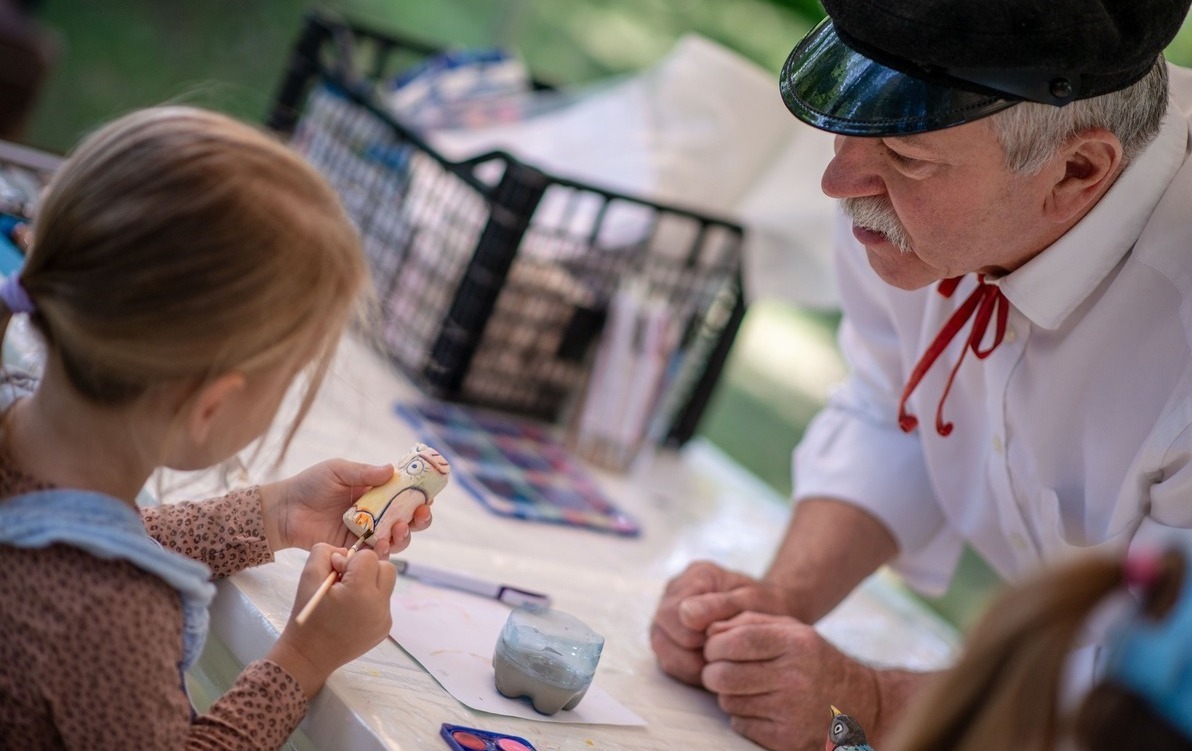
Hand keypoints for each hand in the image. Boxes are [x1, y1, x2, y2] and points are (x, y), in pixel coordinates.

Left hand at [260, 459, 433, 556]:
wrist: (285, 511)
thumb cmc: (310, 485)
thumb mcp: (338, 471)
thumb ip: (364, 473)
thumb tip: (392, 470)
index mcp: (375, 492)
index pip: (405, 494)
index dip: (420, 496)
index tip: (428, 496)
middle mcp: (376, 513)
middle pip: (407, 518)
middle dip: (419, 518)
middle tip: (420, 515)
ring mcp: (366, 532)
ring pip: (396, 538)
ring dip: (404, 535)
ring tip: (399, 530)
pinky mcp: (355, 550)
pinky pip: (375, 553)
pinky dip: (383, 551)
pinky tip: (380, 545)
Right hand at [268, 542, 397, 697]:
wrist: (308, 656)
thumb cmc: (307, 616)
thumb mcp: (308, 576)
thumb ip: (325, 552)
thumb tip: (344, 552)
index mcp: (361, 592)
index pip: (369, 557)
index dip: (350, 561)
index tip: (335, 574)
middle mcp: (379, 605)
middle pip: (386, 568)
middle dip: (367, 569)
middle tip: (346, 580)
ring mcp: (384, 619)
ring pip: (386, 586)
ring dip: (370, 584)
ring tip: (347, 597)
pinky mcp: (384, 629)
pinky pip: (383, 604)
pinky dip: (370, 601)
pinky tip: (351, 613)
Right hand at [650, 561, 793, 685]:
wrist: (771, 616)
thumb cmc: (764, 606)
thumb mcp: (752, 601)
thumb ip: (720, 605)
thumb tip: (686, 614)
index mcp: (696, 576)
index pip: (672, 612)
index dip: (693, 635)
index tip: (720, 640)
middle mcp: (674, 593)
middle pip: (661, 633)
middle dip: (691, 651)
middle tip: (721, 653)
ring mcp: (669, 617)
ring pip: (662, 650)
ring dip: (689, 664)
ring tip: (718, 661)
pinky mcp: (670, 638)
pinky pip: (669, 662)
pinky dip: (690, 670)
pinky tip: (712, 666)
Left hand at [702, 612, 877, 750]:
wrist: (861, 703)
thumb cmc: (814, 661)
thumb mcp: (791, 630)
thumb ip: (749, 622)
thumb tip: (708, 632)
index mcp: (796, 644)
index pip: (736, 641)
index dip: (714, 645)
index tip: (714, 648)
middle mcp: (795, 678)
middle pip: (724, 675)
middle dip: (712, 671)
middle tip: (720, 670)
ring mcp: (791, 712)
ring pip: (728, 701)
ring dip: (729, 694)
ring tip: (749, 688)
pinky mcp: (787, 740)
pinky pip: (740, 725)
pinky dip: (742, 716)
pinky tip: (761, 707)